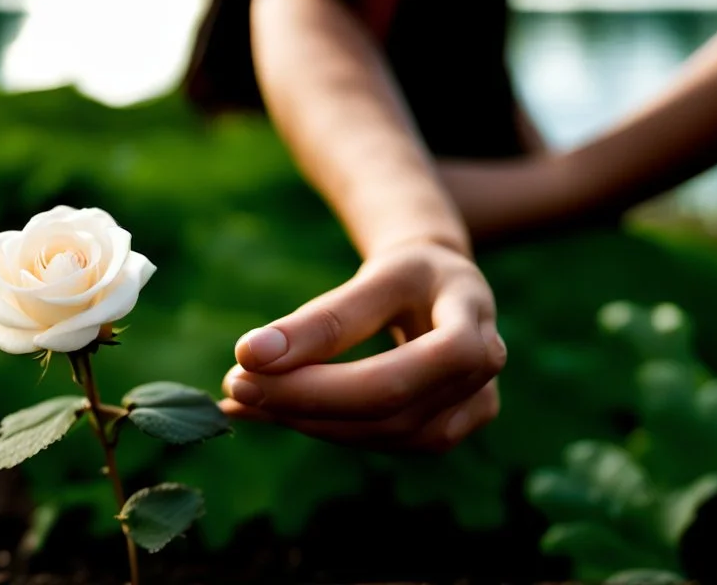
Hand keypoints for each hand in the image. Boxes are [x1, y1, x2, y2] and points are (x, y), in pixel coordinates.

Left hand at [219, 240, 506, 451]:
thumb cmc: (414, 275)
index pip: (399, 375)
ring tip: (246, 397)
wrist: (445, 288)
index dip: (322, 383)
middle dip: (303, 401)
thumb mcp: (378, 276)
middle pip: (386, 408)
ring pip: (379, 434)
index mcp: (473, 327)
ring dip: (306, 420)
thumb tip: (251, 354)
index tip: (246, 365)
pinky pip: (379, 440)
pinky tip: (276, 409)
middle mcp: (482, 379)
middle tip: (234, 385)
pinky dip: (322, 426)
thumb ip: (325, 318)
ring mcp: (470, 413)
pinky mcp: (444, 432)